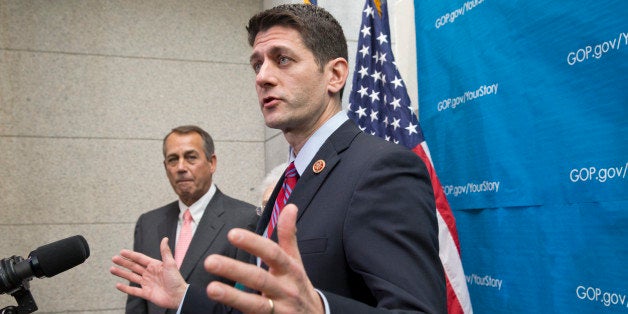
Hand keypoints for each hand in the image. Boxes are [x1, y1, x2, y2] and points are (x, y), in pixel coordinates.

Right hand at [110, 237, 187, 308]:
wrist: (178, 296)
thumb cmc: (176, 279)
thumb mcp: (170, 263)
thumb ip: (165, 251)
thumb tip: (165, 239)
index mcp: (155, 266)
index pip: (140, 259)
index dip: (131, 255)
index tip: (122, 251)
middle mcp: (149, 274)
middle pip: (133, 267)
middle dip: (123, 263)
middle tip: (114, 258)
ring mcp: (147, 283)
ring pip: (131, 277)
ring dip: (121, 273)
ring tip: (112, 269)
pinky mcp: (146, 293)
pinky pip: (133, 290)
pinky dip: (125, 288)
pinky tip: (118, 285)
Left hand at [204, 204, 323, 313]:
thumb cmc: (299, 286)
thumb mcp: (296, 261)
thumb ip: (289, 235)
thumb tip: (290, 207)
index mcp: (290, 270)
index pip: (272, 253)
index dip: (253, 243)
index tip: (232, 234)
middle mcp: (285, 289)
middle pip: (260, 278)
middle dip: (235, 270)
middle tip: (210, 261)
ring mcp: (279, 309)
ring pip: (256, 304)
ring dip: (233, 297)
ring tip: (211, 288)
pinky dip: (240, 313)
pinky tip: (222, 311)